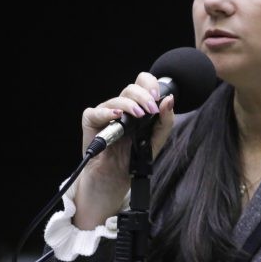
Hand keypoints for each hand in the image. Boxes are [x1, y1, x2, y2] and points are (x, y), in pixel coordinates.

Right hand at [74, 73, 174, 229]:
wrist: (116, 178)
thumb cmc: (133, 158)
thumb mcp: (155, 140)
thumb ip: (165, 121)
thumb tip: (169, 100)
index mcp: (136, 107)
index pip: (142, 83)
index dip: (150, 85)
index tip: (157, 97)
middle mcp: (121, 107)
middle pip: (131, 88)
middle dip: (143, 96)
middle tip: (150, 110)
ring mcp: (105, 113)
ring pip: (116, 98)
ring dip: (129, 105)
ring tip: (139, 115)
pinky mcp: (91, 122)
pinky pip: (96, 112)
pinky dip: (106, 112)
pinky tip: (116, 115)